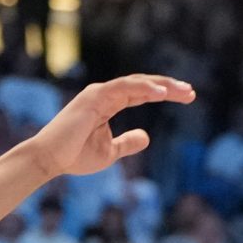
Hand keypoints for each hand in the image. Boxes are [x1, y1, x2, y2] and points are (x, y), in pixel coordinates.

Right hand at [19, 74, 195, 179]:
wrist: (51, 159)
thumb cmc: (75, 156)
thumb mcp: (111, 151)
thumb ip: (128, 142)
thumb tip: (146, 136)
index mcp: (109, 103)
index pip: (141, 93)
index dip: (164, 93)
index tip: (187, 97)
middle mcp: (105, 94)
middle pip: (143, 85)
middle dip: (168, 86)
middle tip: (191, 92)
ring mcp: (99, 93)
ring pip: (136, 83)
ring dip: (161, 85)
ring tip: (183, 91)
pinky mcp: (94, 97)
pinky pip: (124, 88)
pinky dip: (144, 88)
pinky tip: (162, 93)